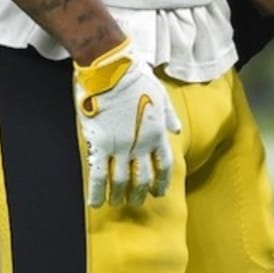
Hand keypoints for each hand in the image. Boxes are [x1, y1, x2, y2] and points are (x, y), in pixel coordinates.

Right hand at [73, 38, 181, 207]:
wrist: (111, 69)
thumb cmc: (136, 78)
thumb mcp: (160, 95)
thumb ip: (169, 116)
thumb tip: (177, 131)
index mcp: (157, 131)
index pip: (164, 165)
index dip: (162, 182)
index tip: (159, 193)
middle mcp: (141, 143)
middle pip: (143, 178)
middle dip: (140, 193)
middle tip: (137, 201)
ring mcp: (120, 146)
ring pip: (121, 181)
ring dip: (119, 195)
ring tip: (117, 203)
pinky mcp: (99, 144)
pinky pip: (98, 175)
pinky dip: (97, 193)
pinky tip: (95, 203)